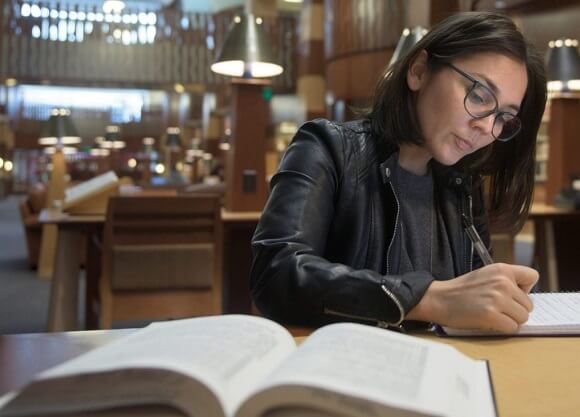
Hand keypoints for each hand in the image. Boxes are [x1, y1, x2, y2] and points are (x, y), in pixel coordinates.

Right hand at [407, 263, 538, 332]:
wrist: (439, 299)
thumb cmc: (461, 290)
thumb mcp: (485, 275)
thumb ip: (505, 280)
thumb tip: (525, 296)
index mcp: (502, 269)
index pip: (532, 276)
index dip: (524, 288)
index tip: (512, 293)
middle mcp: (502, 282)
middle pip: (528, 304)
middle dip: (515, 309)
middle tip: (495, 306)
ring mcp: (498, 299)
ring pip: (522, 318)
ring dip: (509, 320)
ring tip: (492, 314)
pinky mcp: (492, 315)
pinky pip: (512, 328)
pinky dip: (502, 328)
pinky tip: (488, 322)